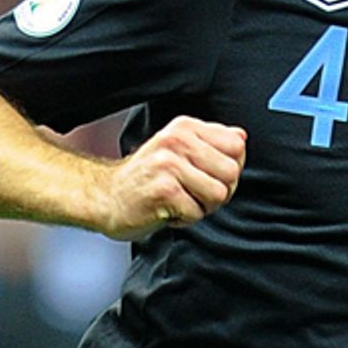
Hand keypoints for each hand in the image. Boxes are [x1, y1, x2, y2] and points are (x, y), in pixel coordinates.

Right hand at [98, 116, 245, 240]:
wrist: (106, 197)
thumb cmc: (146, 178)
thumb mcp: (178, 150)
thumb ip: (211, 141)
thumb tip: (241, 136)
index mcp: (184, 128)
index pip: (236, 145)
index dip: (229, 168)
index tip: (207, 176)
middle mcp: (176, 140)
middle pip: (232, 172)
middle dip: (219, 192)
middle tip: (193, 193)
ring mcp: (168, 165)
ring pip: (218, 194)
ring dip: (202, 207)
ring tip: (180, 201)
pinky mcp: (163, 191)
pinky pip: (197, 213)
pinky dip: (185, 219)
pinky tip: (167, 210)